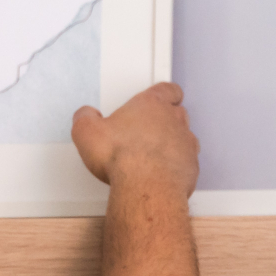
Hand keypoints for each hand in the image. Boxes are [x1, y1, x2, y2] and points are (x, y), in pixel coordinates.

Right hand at [71, 82, 197, 197]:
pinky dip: (175, 166)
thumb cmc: (122, 156)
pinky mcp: (190, 167)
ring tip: (153, 155)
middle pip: (177, 112)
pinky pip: (186, 162)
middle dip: (165, 120)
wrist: (146, 186)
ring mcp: (185, 144)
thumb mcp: (87, 132)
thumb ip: (85, 118)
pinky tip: (160, 175)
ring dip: (172, 143)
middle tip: (147, 131)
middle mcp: (173, 120)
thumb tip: (85, 115)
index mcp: (151, 105)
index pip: (167, 89)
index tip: (161, 98)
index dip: (165, 93)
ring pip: (184, 138)